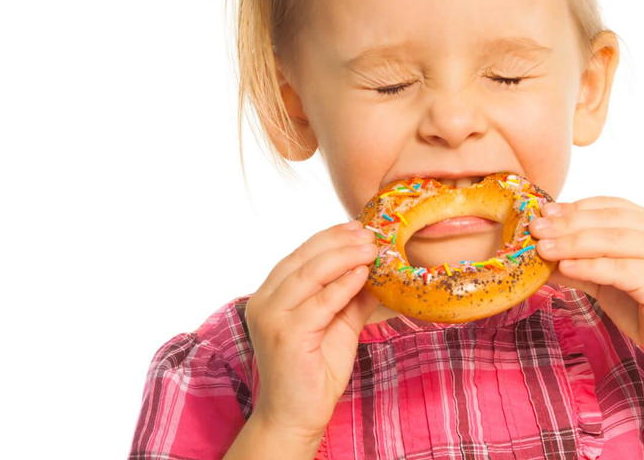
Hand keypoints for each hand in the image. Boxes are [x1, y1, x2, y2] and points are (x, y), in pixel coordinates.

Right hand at [244, 221, 380, 440]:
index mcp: (271, 295)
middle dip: (339, 242)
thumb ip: (352, 295)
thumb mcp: (338, 323)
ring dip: (344, 257)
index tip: (357, 227)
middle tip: (369, 234)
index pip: (300, 255)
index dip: (329, 237)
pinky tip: (363, 274)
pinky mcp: (286, 335)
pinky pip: (320, 302)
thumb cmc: (314, 371)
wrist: (296, 416)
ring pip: (309, 274)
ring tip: (371, 248)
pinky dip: (343, 285)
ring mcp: (271, 318)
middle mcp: (264, 302)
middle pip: (303, 259)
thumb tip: (379, 268)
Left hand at [529, 196, 643, 374]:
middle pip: (605, 220)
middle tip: (534, 228)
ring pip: (609, 240)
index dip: (574, 207)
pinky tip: (564, 266)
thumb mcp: (608, 279)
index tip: (543, 212)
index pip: (607, 206)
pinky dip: (587, 266)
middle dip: (566, 223)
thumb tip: (538, 253)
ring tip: (541, 247)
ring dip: (571, 242)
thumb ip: (580, 261)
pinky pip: (617, 268)